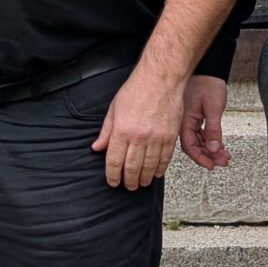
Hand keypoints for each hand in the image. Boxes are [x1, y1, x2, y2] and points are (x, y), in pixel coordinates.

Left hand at [92, 69, 181, 189]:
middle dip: (129, 181)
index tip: (113, 182)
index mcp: (122, 131)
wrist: (160, 80)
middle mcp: (139, 138)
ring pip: (149, 167)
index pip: (114, 161)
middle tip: (128, 186)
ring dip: (144, 178)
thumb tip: (97, 147)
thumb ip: (106, 131)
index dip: (113, 175)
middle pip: (132, 168)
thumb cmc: (136, 90)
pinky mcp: (170, 137)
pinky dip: (160, 169)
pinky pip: (164, 159)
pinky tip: (156, 174)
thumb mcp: (114, 109)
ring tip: (141, 183)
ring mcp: (156, 139)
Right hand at [180, 75, 232, 168]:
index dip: (200, 158)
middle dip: (209, 156)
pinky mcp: (194, 117)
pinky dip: (210, 141)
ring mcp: (189, 120)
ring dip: (211, 150)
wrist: (208, 70)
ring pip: (198, 141)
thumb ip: (213, 129)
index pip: (189, 146)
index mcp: (184, 120)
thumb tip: (214, 148)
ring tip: (224, 156)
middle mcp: (184, 122)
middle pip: (194, 146)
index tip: (211, 165)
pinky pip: (200, 134)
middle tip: (223, 161)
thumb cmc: (207, 83)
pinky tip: (220, 146)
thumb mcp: (213, 107)